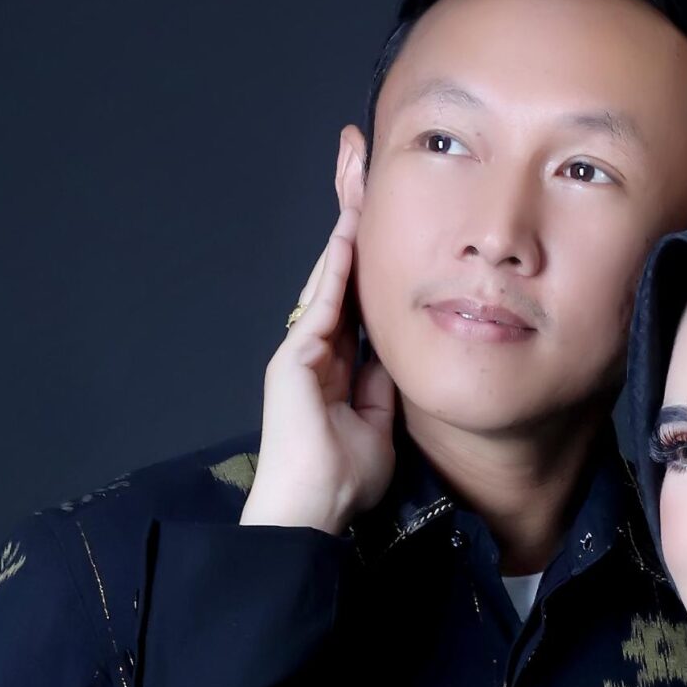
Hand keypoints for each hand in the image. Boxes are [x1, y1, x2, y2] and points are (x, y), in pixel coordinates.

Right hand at [241, 203, 396, 533]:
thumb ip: (381, 391)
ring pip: (329, 280)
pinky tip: (351, 230)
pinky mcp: (293, 358)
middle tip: (360, 177)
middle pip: (339, 280)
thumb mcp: (378, 428)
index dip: (368, 267)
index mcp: (334, 373)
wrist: (313, 510)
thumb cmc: (342, 482)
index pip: (355, 307)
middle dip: (351, 229)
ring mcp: (300, 354)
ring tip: (356, 183)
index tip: (382, 227)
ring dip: (344, 233)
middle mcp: (314, 355)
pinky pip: (323, 301)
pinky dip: (338, 265)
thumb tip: (392, 359)